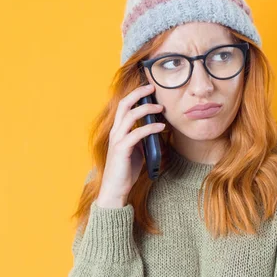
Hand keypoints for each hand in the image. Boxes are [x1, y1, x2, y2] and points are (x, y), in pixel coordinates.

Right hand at [96, 84, 164, 207]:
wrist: (115, 189)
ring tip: (161, 108)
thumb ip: (141, 138)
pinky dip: (150, 128)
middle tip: (153, 88)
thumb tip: (153, 129)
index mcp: (117, 130)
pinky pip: (137, 133)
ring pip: (130, 116)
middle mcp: (115, 132)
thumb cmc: (125, 170)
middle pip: (124, 104)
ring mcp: (117, 140)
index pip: (123, 106)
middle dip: (138, 93)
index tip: (148, 89)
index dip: (134, 95)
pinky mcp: (122, 149)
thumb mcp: (135, 150)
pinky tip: (161, 127)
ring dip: (147, 109)